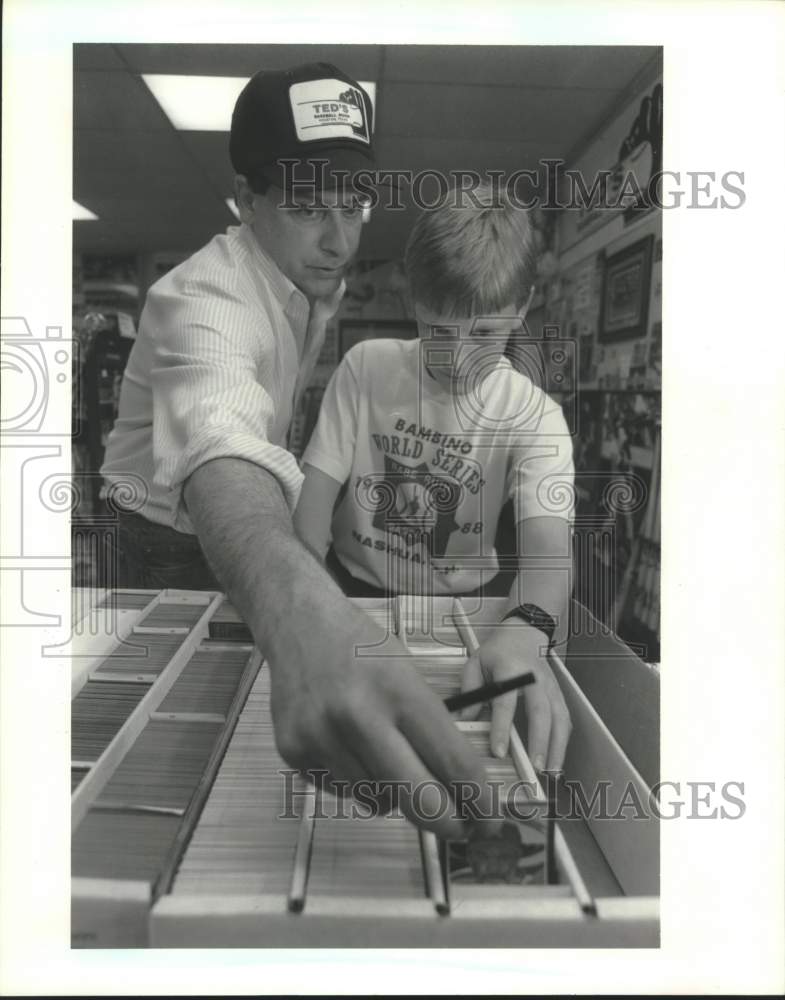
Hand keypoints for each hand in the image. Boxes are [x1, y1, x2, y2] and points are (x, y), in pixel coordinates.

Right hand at [268, 606, 495, 839]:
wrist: (300, 626)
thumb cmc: (362, 648)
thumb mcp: (409, 673)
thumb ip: (430, 729)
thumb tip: (459, 789)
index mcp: (399, 691)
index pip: (454, 762)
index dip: (480, 799)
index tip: (490, 819)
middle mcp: (359, 716)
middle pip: (420, 800)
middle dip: (448, 823)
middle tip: (460, 827)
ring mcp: (322, 737)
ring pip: (378, 801)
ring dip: (395, 795)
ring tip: (388, 758)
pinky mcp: (293, 752)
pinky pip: (343, 792)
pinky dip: (359, 783)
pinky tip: (353, 749)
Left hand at [459, 622, 571, 770]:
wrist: (523, 634)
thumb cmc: (497, 652)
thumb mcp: (475, 664)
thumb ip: (470, 692)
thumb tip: (462, 723)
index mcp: (510, 668)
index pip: (506, 702)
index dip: (501, 728)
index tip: (499, 751)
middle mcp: (535, 678)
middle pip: (541, 712)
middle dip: (539, 742)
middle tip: (534, 766)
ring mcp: (551, 686)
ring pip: (559, 718)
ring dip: (556, 747)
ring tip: (549, 772)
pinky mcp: (559, 695)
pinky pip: (565, 720)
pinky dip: (562, 742)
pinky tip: (556, 761)